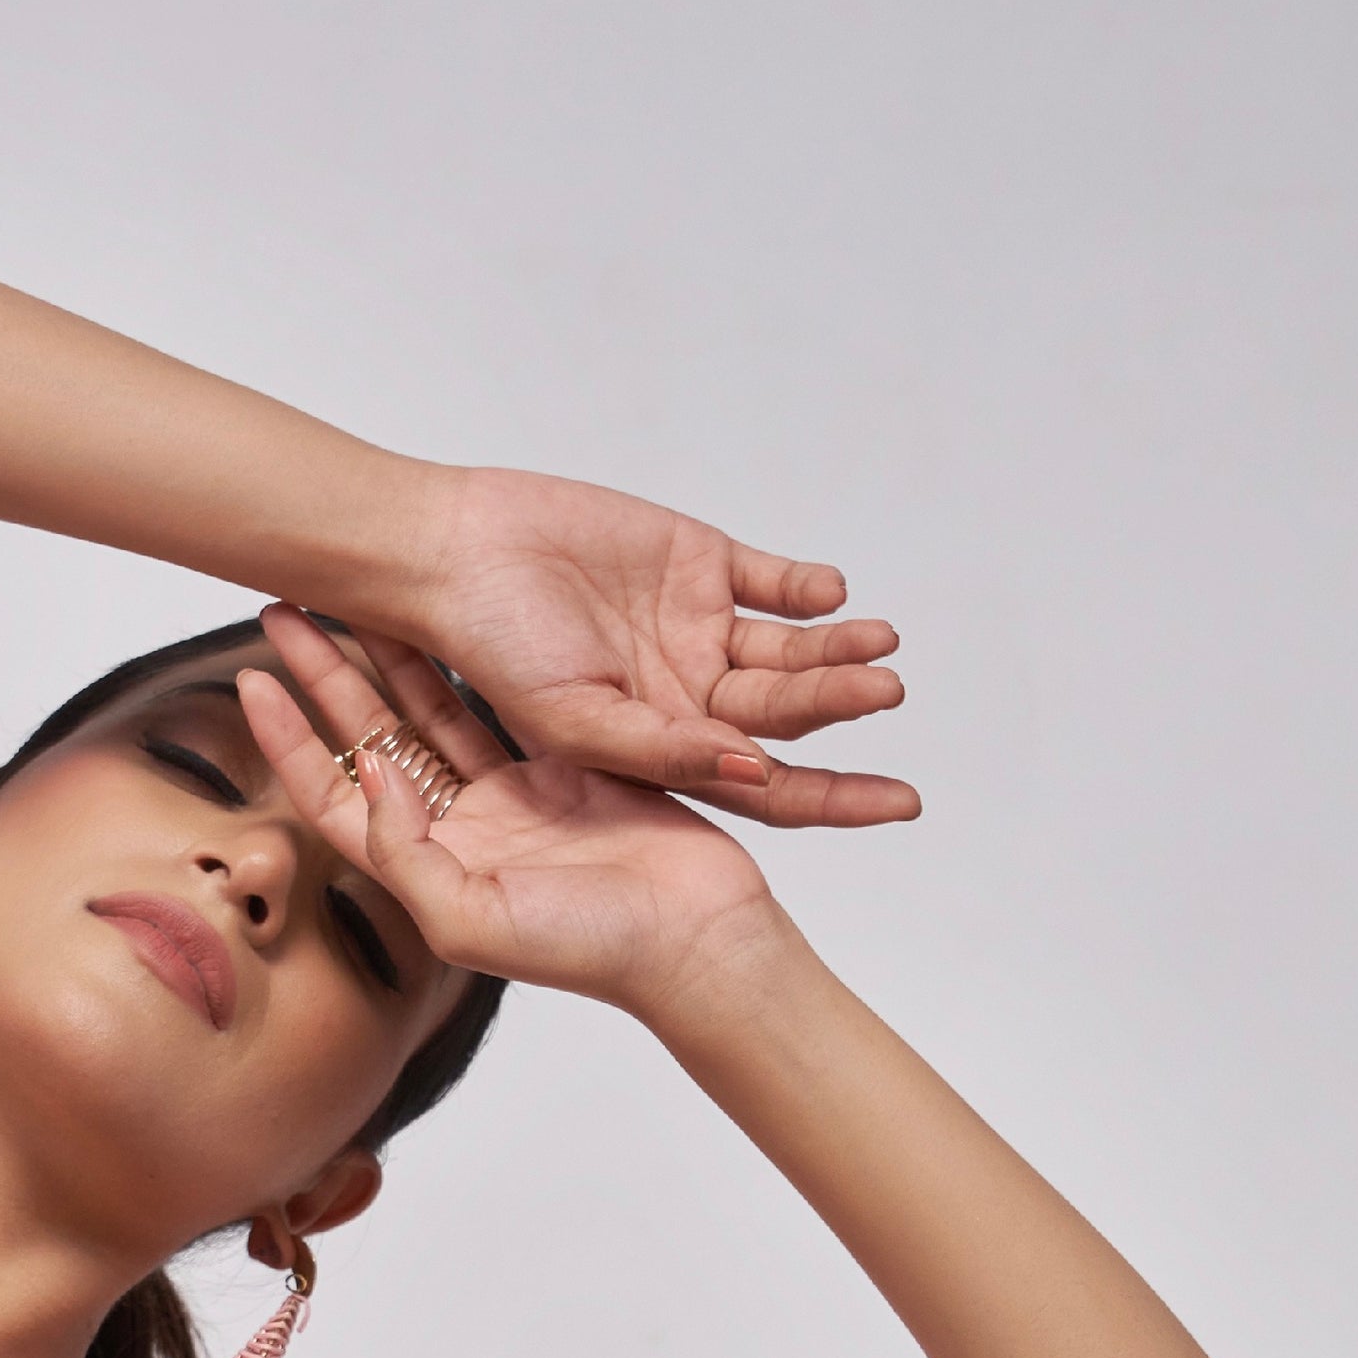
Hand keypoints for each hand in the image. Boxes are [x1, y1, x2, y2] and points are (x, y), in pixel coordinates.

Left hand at [239, 614, 796, 1017]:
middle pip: (375, 741)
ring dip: (394, 661)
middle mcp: (460, 831)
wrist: (695, 940)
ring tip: (357, 600)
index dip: (287, 740)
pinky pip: (505, 708)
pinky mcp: (567, 774)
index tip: (252, 679)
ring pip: (435, 715)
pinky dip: (473, 665)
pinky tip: (445, 621)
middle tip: (289, 610)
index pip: (332, 797)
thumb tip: (368, 770)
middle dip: (329, 679)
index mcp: (427, 868)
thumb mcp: (470, 920)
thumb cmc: (590, 948)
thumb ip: (404, 852)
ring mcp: (513, 801)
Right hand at [386, 464, 915, 827]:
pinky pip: (772, 581)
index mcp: (667, 750)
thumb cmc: (492, 649)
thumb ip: (662, 750)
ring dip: (837, 649)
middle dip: (840, 705)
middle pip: (788, 715)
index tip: (902, 804)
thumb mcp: (575, 720)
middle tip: (885, 690)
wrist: (455, 553)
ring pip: (790, 650)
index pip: (770, 788)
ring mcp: (700, 628)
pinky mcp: (700, 563)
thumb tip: (756, 770)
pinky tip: (829, 595)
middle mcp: (692, 694)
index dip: (836, 799)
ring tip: (878, 642)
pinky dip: (806, 588)